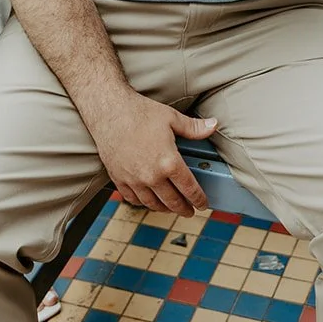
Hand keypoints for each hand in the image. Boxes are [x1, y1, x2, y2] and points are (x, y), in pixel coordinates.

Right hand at [84, 87, 218, 214]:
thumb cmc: (140, 112)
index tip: (203, 204)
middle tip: (189, 211)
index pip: (189, 189)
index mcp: (169, 162)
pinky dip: (143, 203)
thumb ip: (194, 127)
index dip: (199, 199)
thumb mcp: (171, 118)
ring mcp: (134, 180)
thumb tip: (214, 125)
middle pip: (172, 202)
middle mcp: (152, 176)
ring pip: (153, 204)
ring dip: (164, 208)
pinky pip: (133, 199)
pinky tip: (148, 200)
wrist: (109, 110)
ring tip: (170, 207)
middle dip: (184, 209)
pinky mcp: (119, 179)